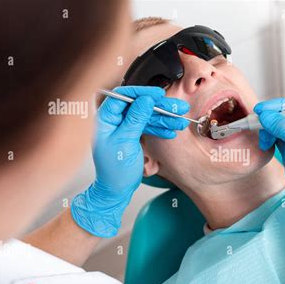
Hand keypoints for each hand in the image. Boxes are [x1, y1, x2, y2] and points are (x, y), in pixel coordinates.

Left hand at [71, 86, 189, 236]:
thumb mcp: (125, 142)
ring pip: (146, 117)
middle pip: (139, 106)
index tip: (158, 94)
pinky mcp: (132, 136)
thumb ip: (135, 119)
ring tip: (179, 121)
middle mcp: (114, 121)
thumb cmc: (114, 171)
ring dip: (164, 119)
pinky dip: (160, 129)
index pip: (123, 97)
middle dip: (159, 107)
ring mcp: (124, 128)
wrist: (116, 190)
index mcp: (105, 119)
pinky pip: (148, 128)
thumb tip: (144, 100)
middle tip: (177, 108)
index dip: (142, 93)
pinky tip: (171, 131)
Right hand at [254, 97, 284, 238]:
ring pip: (278, 127)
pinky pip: (276, 139)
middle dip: (270, 119)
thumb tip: (267, 115)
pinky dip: (268, 139)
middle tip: (256, 125)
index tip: (261, 110)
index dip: (278, 106)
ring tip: (263, 142)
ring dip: (267, 130)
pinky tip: (265, 145)